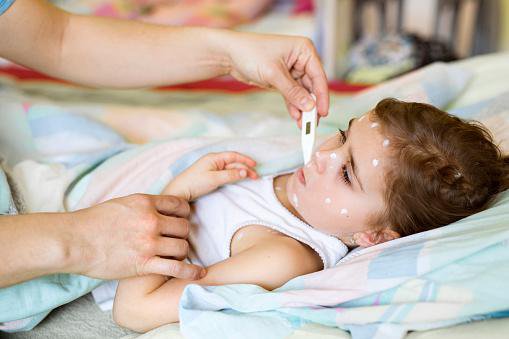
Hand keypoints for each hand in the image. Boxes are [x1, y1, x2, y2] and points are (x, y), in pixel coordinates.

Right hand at [70, 194, 204, 279]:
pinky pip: (177, 267)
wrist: (73, 241)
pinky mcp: (144, 264)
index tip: (182, 220)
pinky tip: (198, 273)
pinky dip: (190, 271)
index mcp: (145, 203)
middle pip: (184, 226)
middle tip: (176, 239)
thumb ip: (143, 206)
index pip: (180, 205)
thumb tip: (157, 208)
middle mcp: (150, 221)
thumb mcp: (121, 204)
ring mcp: (148, 243)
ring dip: (182, 251)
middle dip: (182, 233)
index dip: (185, 213)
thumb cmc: (92, 223)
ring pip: (182, 246)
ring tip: (175, 254)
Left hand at [164, 152, 257, 200]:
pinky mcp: (211, 175)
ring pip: (231, 168)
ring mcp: (212, 168)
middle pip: (233, 162)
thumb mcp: (214, 179)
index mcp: (214, 157)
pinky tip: (239, 178)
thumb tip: (245, 172)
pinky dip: (234, 175)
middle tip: (255, 176)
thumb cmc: (195, 183)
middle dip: (245, 168)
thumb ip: (230, 175)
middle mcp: (214, 160)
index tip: (255, 165)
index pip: (233, 155)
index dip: (245, 160)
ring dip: (241, 172)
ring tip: (251, 178)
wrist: (180, 192)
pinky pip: (226, 173)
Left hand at [225, 31, 328, 125]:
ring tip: (303, 125)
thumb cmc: (251, 53)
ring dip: (303, 109)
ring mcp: (293, 70)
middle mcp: (301, 59)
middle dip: (312, 105)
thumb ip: (292, 91)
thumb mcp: (273, 74)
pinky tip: (295, 118)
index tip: (323, 112)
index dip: (322, 96)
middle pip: (312, 86)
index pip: (318, 76)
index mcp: (304, 50)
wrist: (229, 54)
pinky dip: (294, 106)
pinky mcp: (283, 79)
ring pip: (302, 93)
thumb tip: (310, 106)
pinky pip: (292, 95)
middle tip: (312, 124)